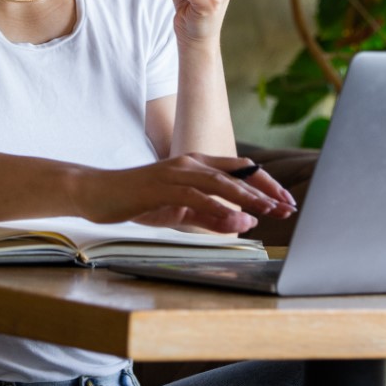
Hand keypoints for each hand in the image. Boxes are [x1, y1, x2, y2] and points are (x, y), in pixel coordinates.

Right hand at [71, 154, 296, 234]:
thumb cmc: (140, 201)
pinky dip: (217, 208)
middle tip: (287, 207)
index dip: (266, 184)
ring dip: (248, 197)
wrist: (99, 192)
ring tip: (269, 211)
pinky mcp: (162, 185)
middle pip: (238, 173)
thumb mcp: (182, 213)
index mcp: (198, 164)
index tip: (286, 200)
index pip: (240, 170)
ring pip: (221, 182)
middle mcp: (191, 163)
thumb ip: (211, 217)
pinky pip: (196, 197)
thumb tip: (243, 223)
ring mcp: (176, 172)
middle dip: (265, 191)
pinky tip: (234, 219)